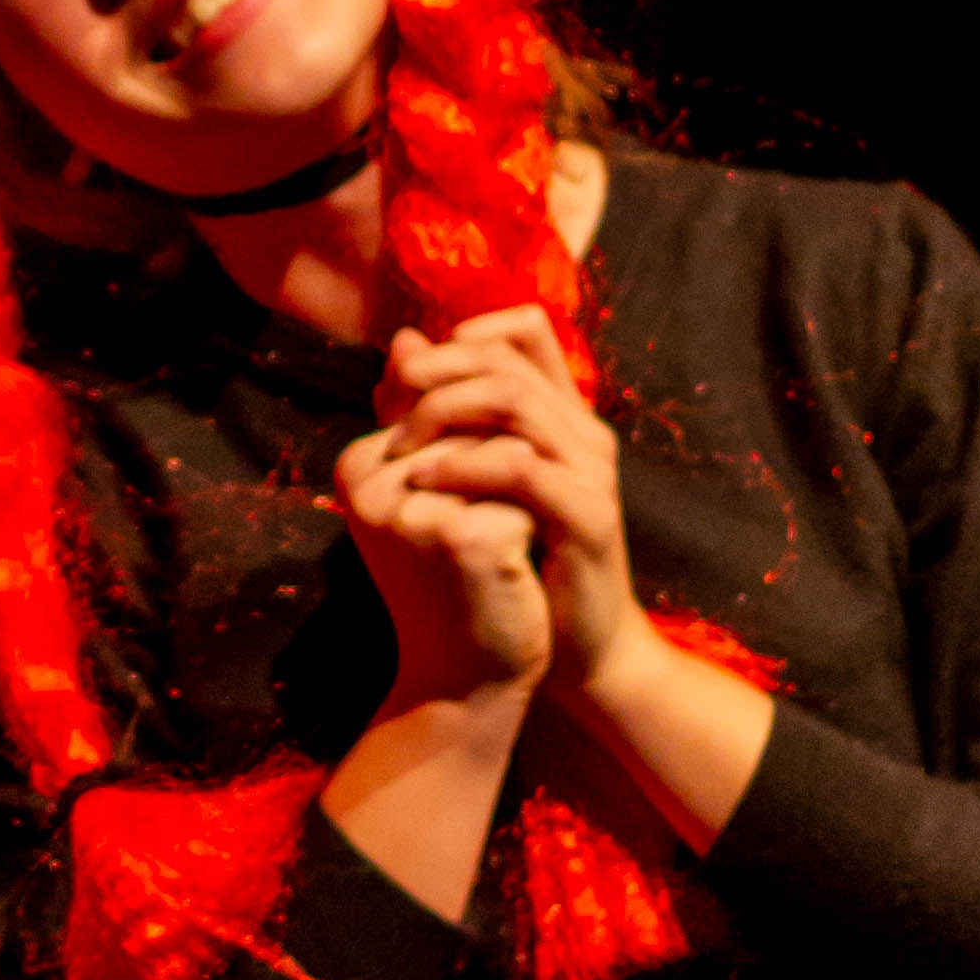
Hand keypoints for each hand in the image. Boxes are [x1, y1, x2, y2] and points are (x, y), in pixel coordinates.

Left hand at [359, 310, 639, 687]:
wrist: (577, 649)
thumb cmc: (520, 564)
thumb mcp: (472, 480)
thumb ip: (439, 415)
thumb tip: (401, 343)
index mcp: (562, 416)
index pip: (524, 330)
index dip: (463, 337)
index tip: (411, 373)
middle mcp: (582, 432)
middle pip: (507, 360)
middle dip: (437, 371)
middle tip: (389, 400)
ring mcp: (590, 471)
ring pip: (515, 400)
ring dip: (443, 412)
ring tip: (398, 445)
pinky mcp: (588, 516)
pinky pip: (521, 469)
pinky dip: (464, 466)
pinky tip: (423, 480)